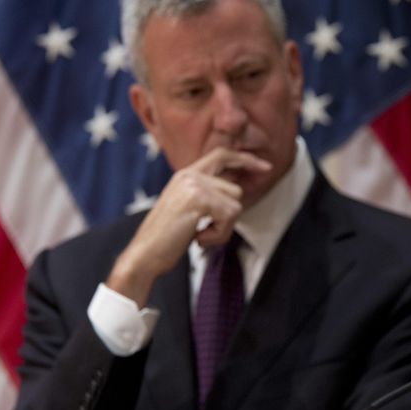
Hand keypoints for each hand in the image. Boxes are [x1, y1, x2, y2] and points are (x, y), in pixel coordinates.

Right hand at [106, 148, 270, 306]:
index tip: (265, 167)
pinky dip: (219, 235)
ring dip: (223, 228)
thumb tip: (237, 188)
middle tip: (202, 232)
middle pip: (236, 191)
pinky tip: (198, 238)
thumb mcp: (188, 209)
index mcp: (186, 175)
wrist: (144, 254)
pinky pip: (230, 217)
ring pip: (235, 206)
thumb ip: (208, 195)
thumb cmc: (167, 238)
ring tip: (198, 234)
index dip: (245, 159)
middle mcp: (190, 175)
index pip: (222, 155)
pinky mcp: (199, 198)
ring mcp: (195, 184)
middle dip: (227, 218)